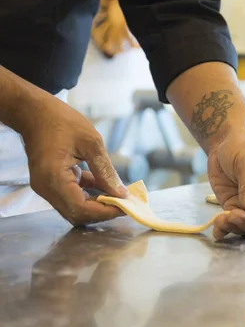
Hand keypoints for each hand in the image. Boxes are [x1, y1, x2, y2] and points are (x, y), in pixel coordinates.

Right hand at [19, 93, 126, 224]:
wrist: (35, 113)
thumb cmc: (61, 121)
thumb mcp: (91, 142)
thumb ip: (105, 170)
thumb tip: (120, 193)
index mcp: (53, 178)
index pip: (81, 209)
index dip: (105, 212)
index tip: (127, 207)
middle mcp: (46, 188)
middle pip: (77, 213)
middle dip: (103, 211)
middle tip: (126, 204)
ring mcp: (47, 187)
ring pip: (75, 207)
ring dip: (97, 204)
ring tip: (119, 196)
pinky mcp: (51, 182)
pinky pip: (72, 196)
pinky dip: (89, 194)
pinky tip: (105, 186)